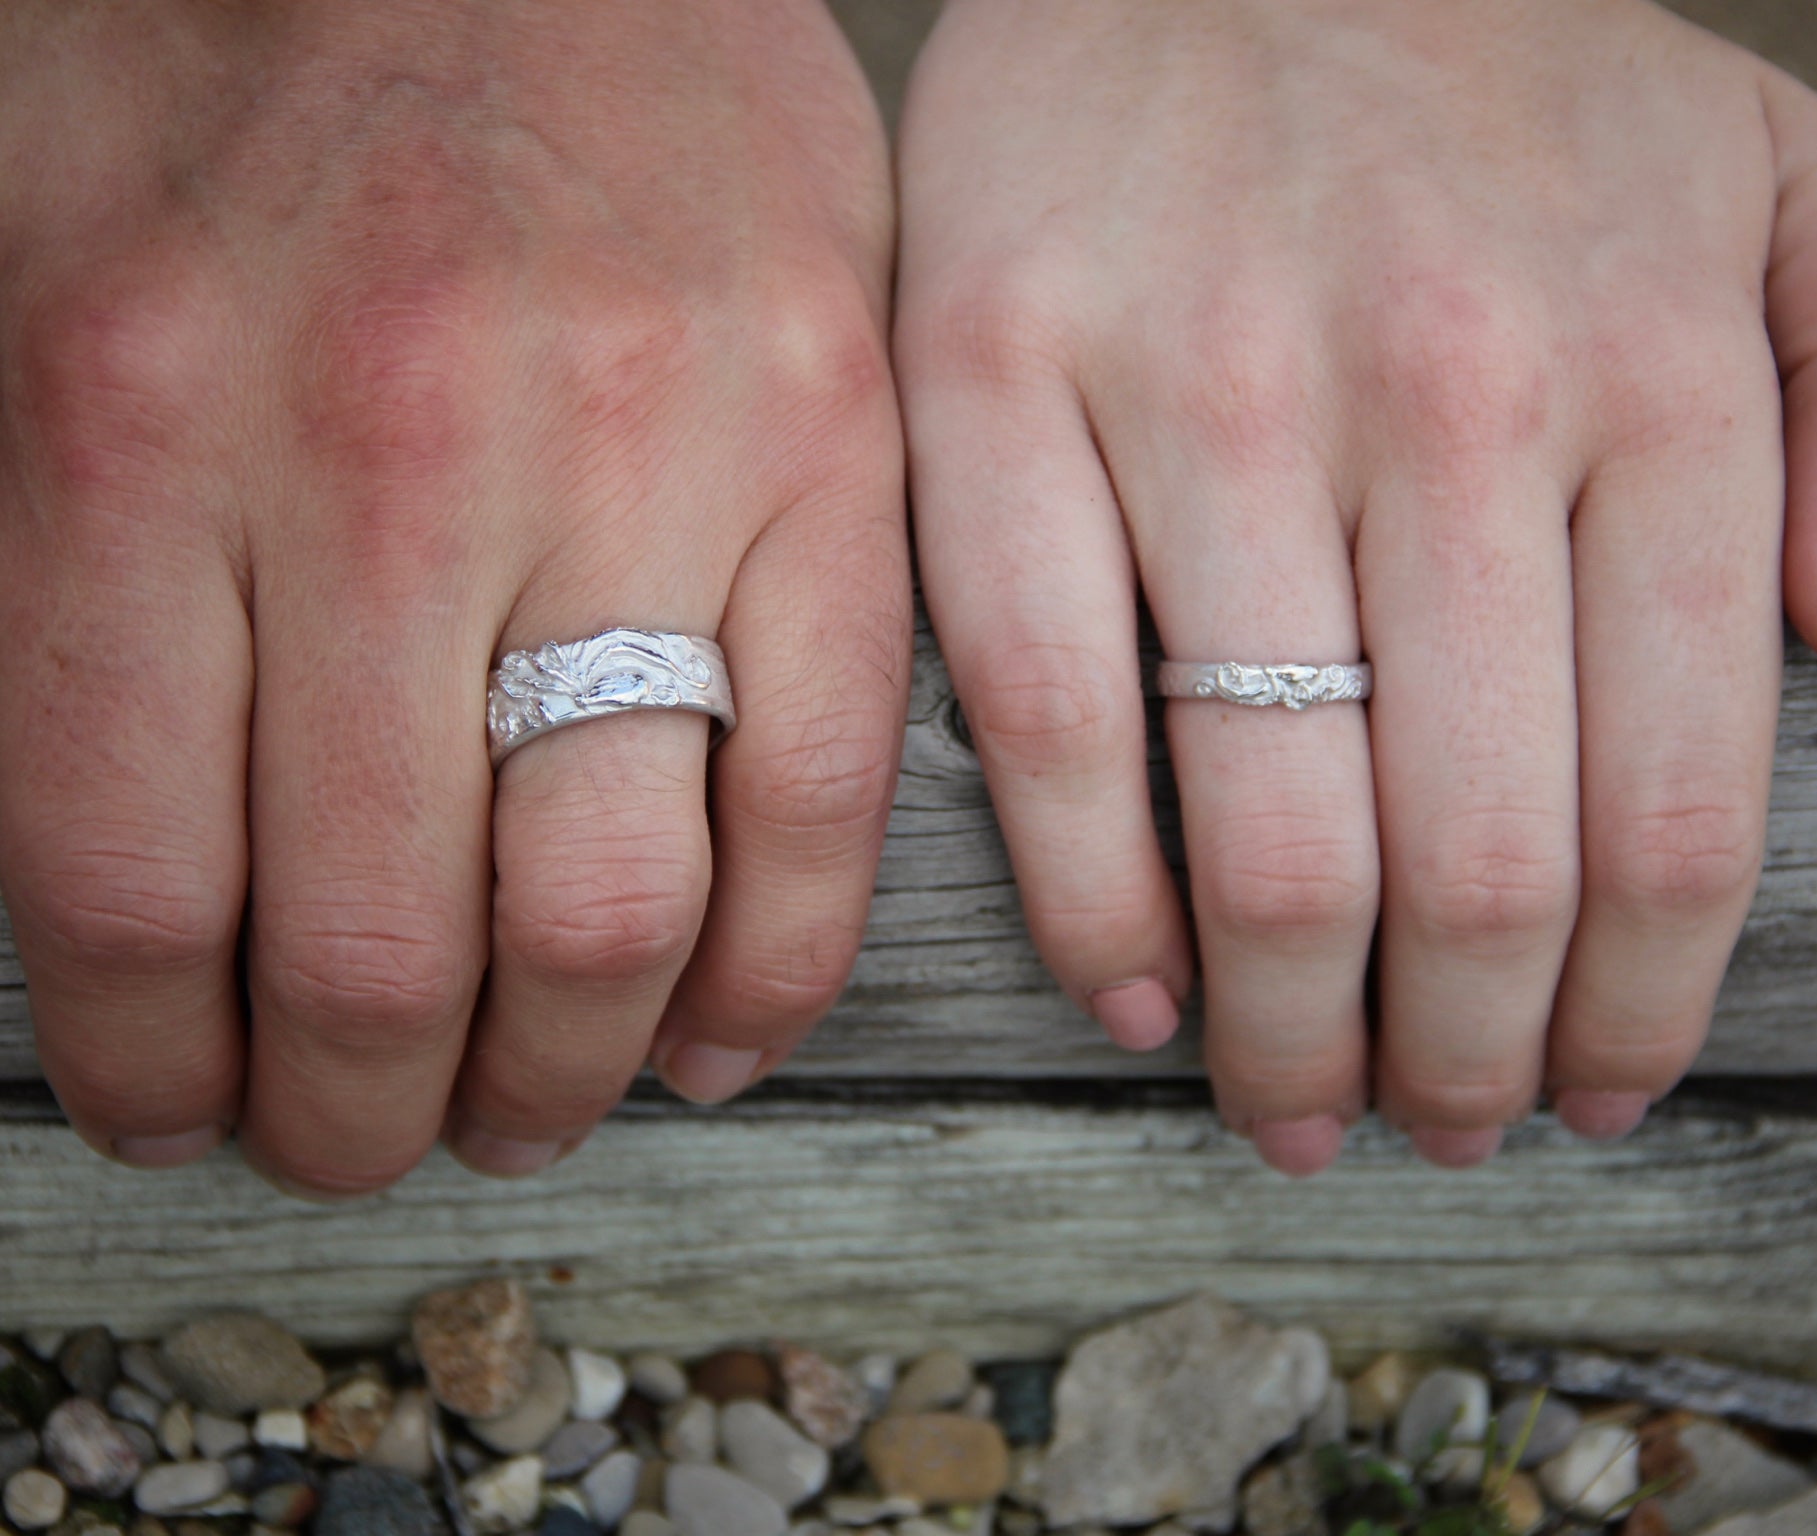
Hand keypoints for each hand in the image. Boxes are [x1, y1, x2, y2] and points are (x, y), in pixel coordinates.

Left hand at [0, 0, 907, 1192]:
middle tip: (363, 1137)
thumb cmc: (239, 61)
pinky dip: (773, 971)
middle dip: (363, 1111)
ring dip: (556, 1073)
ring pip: (612, 910)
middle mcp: (393, 459)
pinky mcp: (832, 442)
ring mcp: (646, 451)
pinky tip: (718, 1039)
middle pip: (383, 943)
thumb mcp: (30, 291)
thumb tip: (138, 888)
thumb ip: (66, 590)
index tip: (190, 1110)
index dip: (161, 1067)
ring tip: (528, 1106)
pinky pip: (830, 793)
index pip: (138, 887)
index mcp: (138, 419)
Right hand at [894, 0, 1816, 1171]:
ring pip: (1264, 825)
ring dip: (1287, 1031)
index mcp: (1648, 364)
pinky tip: (1138, 991)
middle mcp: (1442, 392)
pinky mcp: (996, 380)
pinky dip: (1093, 904)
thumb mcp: (1776, 170)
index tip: (1594, 1093)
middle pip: (1475, 860)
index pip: (1673, 806)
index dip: (1638, 1011)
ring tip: (1296, 1103)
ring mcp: (1202, 387)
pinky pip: (1043, 717)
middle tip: (1439, 1123)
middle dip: (1464, 1059)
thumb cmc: (1502, 74)